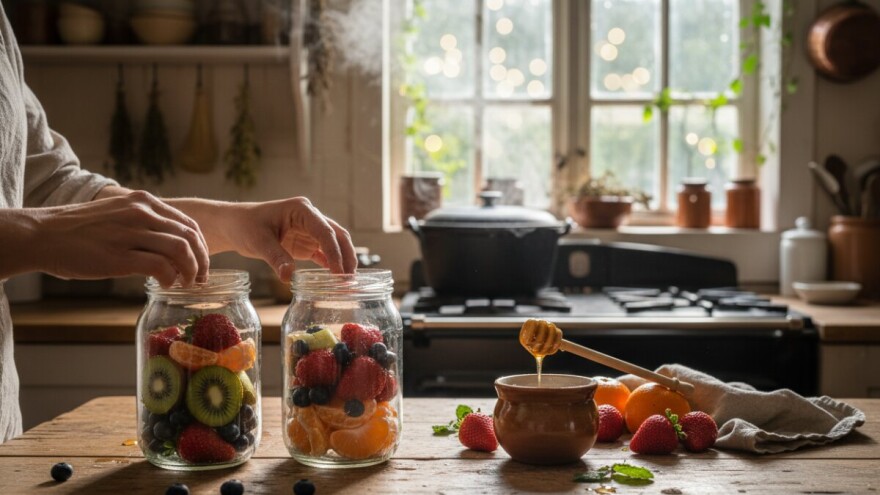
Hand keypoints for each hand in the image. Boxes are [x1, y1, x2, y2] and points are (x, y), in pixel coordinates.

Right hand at [34, 190, 209, 286]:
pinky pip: (161, 266)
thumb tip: (167, 249)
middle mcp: (141, 212)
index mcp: (143, 202)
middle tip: (200, 278)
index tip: (201, 262)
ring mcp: (131, 233)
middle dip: (202, 260)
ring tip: (186, 284)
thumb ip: (143, 225)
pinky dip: (171, 277)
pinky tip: (166, 284)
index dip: (201, 246)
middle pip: (190, 237)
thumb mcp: (118, 215)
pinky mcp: (120, 255)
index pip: (189, 223)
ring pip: (181, 250)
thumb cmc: (79, 230)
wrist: (43, 235)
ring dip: (190, 271)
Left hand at [223, 197, 357, 280]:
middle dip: (346, 256)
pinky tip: (337, 278)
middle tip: (350, 279)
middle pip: (337, 235)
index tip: (339, 271)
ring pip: (334, 244)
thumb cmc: (245, 226)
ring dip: (343, 261)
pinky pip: (324, 253)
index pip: (325, 231)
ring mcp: (310, 230)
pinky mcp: (306, 242)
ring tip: (347, 281)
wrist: (235, 225)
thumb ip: (276, 258)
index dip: (335, 252)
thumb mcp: (258, 241)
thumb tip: (289, 278)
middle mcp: (310, 217)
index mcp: (301, 210)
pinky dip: (331, 264)